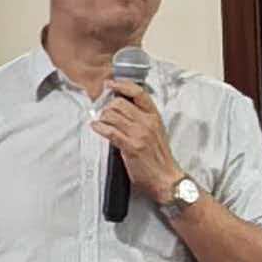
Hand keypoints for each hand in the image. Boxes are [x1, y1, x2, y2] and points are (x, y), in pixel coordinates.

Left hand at [94, 82, 184, 199]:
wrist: (165, 177)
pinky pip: (110, 131)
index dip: (122, 85)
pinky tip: (96, 127)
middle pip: (120, 103)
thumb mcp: (156, 131)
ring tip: (100, 121)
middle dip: (107, 106)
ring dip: (102, 117)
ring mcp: (139, 134)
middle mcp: (147, 122)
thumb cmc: (159, 156)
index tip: (110, 84)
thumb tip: (123, 107)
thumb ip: (143, 118)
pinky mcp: (131, 146)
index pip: (138, 92)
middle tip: (102, 112)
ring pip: (112, 115)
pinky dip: (99, 127)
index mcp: (154, 116)